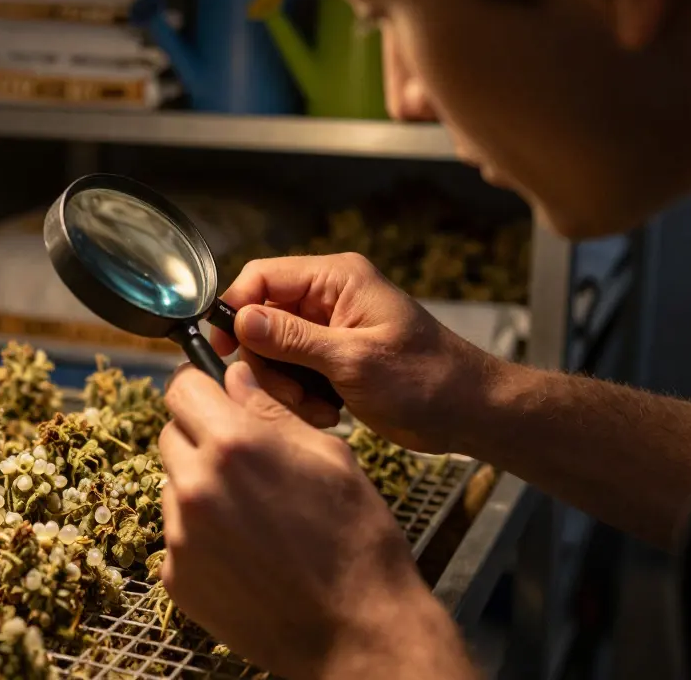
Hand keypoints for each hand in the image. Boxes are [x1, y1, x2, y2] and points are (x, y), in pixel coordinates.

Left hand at [159, 362, 476, 678]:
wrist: (358, 632)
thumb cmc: (356, 539)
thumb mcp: (327, 456)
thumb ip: (270, 410)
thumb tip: (235, 376)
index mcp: (233, 445)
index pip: (181, 388)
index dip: (201, 388)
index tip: (213, 397)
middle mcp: (194, 486)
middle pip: (171, 434)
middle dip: (201, 437)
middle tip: (245, 461)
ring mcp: (179, 536)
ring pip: (173, 485)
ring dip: (200, 487)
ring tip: (253, 514)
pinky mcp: (176, 576)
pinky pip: (177, 535)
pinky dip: (201, 535)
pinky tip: (245, 551)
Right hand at [212, 253, 499, 454]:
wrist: (469, 413)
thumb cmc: (428, 380)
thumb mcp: (355, 360)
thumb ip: (294, 339)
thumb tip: (240, 319)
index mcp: (336, 280)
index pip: (261, 277)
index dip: (235, 310)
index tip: (221, 348)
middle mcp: (328, 298)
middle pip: (260, 319)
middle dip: (266, 363)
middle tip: (289, 396)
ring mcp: (329, 330)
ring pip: (272, 351)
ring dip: (283, 386)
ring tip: (315, 410)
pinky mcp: (331, 359)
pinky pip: (291, 372)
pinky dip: (299, 396)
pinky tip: (326, 413)